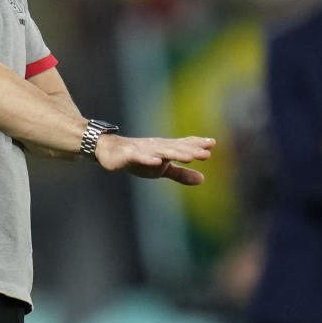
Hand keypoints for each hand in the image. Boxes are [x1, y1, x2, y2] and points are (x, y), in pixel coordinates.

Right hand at [94, 135, 214, 184]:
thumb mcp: (162, 170)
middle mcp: (157, 147)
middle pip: (176, 148)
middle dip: (191, 149)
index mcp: (166, 149)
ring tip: (190, 157)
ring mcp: (144, 150)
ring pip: (162, 151)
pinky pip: (140, 157)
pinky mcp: (129, 155)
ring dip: (176, 153)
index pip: (183, 145)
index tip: (212, 143)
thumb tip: (203, 179)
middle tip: (206, 152)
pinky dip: (148, 158)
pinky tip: (157, 161)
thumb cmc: (139, 158)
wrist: (109, 151)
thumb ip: (181, 174)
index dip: (197, 144)